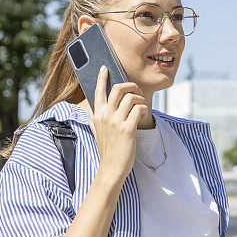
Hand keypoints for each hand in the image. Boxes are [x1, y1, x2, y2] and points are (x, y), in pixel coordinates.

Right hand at [89, 66, 148, 184]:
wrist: (111, 167)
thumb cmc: (107, 150)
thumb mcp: (96, 132)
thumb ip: (95, 120)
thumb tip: (92, 111)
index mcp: (97, 115)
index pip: (99, 91)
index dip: (102, 78)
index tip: (105, 68)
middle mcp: (105, 115)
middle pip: (118, 88)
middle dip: (131, 86)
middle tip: (136, 91)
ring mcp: (116, 121)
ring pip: (131, 97)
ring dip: (140, 99)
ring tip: (141, 107)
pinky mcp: (128, 128)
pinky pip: (139, 109)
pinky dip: (143, 109)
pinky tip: (143, 115)